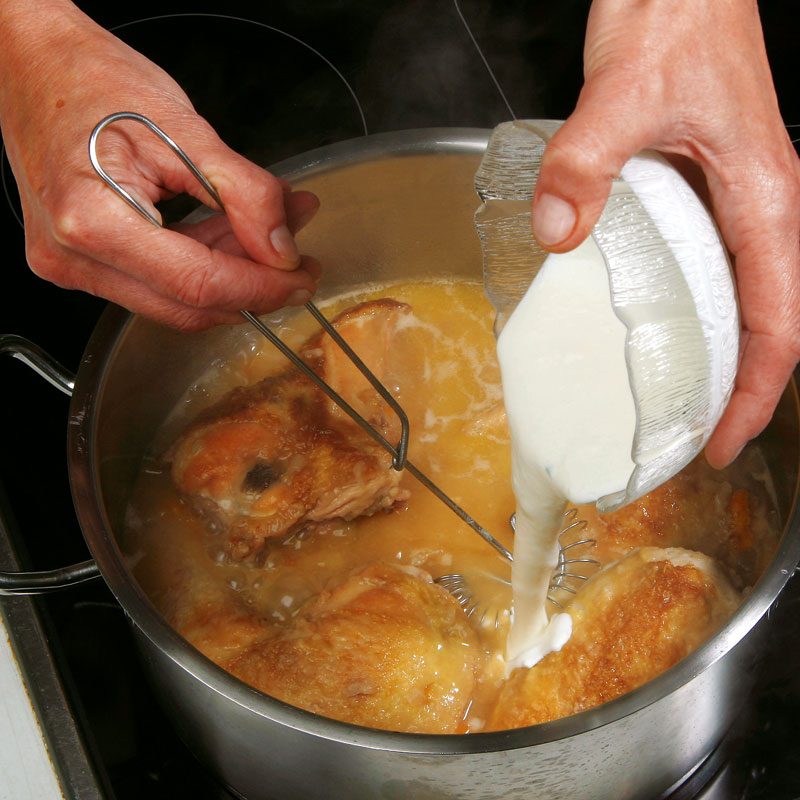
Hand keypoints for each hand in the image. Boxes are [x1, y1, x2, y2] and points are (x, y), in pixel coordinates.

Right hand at [0, 0, 319, 330]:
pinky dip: (201, 262)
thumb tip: (282, 249)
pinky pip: (156, 283)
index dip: (261, 288)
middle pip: (188, 304)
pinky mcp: (81, 263)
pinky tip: (233, 234)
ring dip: (232, 273)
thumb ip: (244, 193)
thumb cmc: (92, 80)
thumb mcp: (185, 127)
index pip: (200, 284)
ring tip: (274, 234)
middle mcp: (73, 256)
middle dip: (253, 286)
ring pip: (176, 299)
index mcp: (93, 220)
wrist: (32, 65)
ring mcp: (71, 265)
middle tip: (297, 261)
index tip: (301, 277)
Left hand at [530, 0, 799, 466]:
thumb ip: (586, 161)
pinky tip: (646, 324)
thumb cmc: (677, 13)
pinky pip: (701, 263)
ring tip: (670, 402)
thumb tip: (559, 233)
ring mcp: (729, 196)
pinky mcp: (698, 184)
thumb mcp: (623, 91)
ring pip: (734, 297)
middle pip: (760, 323)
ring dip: (710, 355)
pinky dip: (684, 307)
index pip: (775, 323)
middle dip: (732, 390)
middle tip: (687, 439)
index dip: (753, 395)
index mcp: (762, 197)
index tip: (721, 443)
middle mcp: (756, 206)